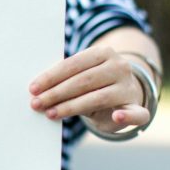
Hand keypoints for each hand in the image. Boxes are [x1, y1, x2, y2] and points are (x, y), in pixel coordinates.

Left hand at [29, 46, 150, 132]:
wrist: (125, 93)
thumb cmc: (93, 84)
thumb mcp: (81, 75)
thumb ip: (65, 78)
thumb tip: (36, 89)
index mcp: (102, 53)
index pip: (73, 64)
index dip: (51, 77)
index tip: (33, 88)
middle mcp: (119, 67)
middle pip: (83, 81)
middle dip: (56, 93)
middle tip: (36, 104)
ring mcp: (129, 87)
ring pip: (98, 97)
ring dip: (71, 107)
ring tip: (50, 113)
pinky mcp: (137, 107)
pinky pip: (136, 113)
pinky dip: (127, 116)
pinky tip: (117, 117)